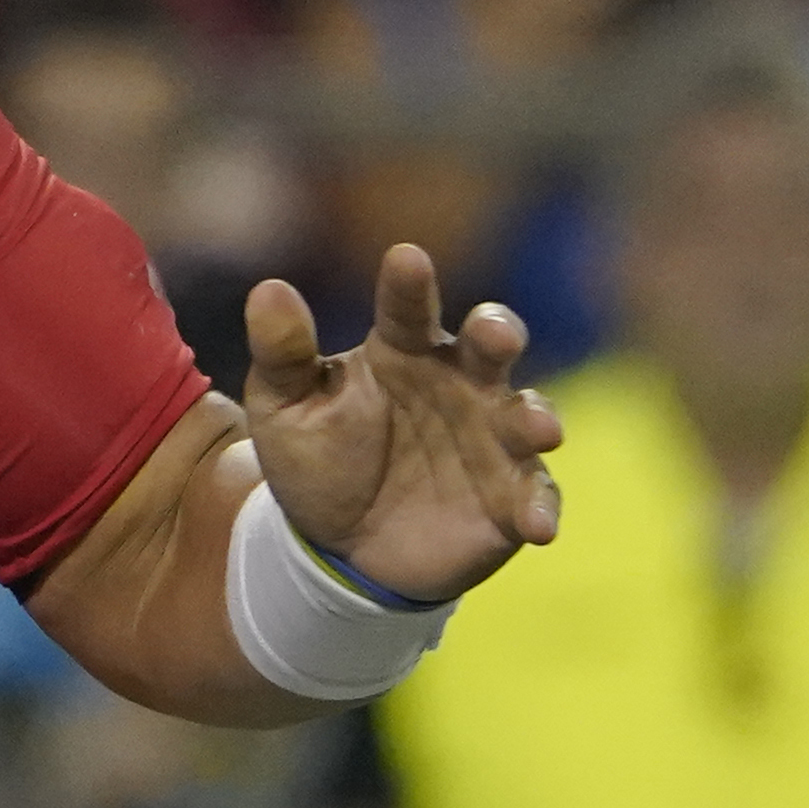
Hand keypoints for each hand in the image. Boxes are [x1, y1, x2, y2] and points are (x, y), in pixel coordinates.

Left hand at [244, 244, 565, 601]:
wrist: (339, 547)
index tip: (406, 260)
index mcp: (402, 350)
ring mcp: (490, 439)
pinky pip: (534, 495)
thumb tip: (268, 290)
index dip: (409, 286)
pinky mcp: (508, 497)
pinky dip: (540, 506)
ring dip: (535, 418)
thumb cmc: (318, 458)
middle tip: (493, 332)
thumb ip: (282, 353)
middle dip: (497, 333)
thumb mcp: (285, 408)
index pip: (408, 309)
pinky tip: (537, 524)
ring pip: (524, 415)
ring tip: (540, 430)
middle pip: (488, 346)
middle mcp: (458, 383)